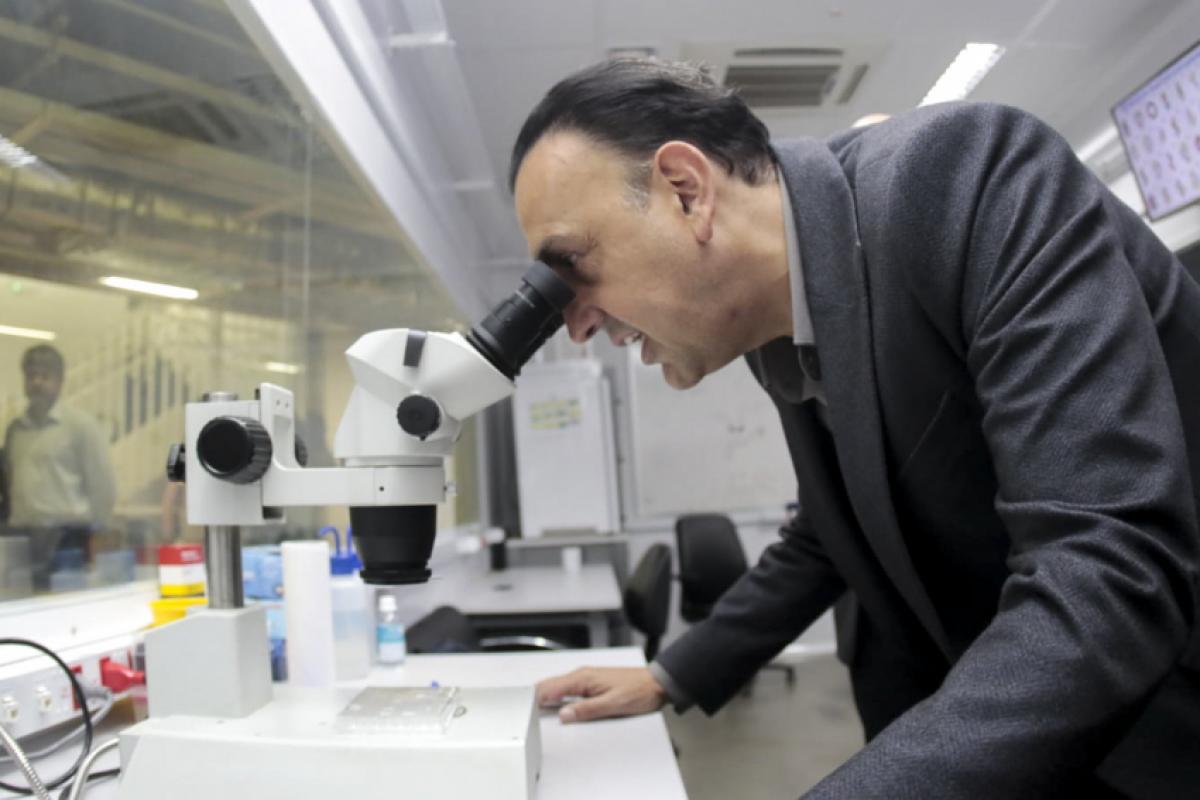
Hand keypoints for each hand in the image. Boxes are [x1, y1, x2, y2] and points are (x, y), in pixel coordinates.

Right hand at [535, 666, 666, 722]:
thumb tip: (564, 715)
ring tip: (532, 709)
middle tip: (523, 711)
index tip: (524, 708)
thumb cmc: (638, 692)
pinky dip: (557, 696)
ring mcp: (587, 679)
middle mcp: (583, 675)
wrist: (655, 684)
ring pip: (558, 687)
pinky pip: (568, 689)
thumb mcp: (613, 705)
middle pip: (551, 685)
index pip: (552, 688)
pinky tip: (554, 704)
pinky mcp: (592, 684)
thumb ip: (587, 710)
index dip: (536, 698)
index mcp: (584, 678)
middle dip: (536, 696)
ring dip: (546, 696)